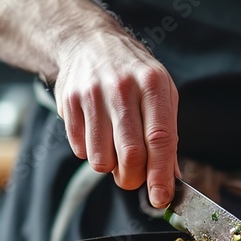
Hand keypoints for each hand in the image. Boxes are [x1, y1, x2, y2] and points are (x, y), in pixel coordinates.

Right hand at [54, 25, 178, 207]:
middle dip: (134, 179)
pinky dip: (91, 153)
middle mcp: (122, 87)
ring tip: (115, 149)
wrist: (88, 42)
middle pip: (130, 154)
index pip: (160, 138)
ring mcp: (92, 94)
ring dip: (111, 168)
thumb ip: (167, 134)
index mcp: (152, 84)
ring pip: (101, 159)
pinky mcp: (69, 103)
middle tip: (134, 180)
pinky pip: (80, 150)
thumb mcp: (161, 93)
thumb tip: (171, 179)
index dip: (160, 174)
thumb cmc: (133, 73)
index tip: (161, 198)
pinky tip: (97, 133)